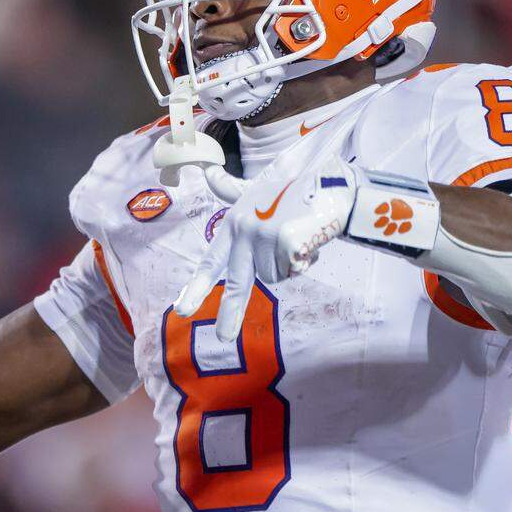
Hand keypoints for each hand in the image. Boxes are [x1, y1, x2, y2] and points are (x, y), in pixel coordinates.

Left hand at [176, 155, 357, 340]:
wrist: (329, 184)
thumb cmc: (292, 189)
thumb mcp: (256, 189)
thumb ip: (230, 188)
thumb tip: (207, 173)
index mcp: (234, 223)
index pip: (211, 260)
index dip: (197, 286)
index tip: (183, 309)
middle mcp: (245, 231)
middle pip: (237, 282)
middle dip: (231, 312)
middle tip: (222, 339)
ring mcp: (265, 237)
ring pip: (274, 276)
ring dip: (287, 265)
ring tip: (297, 238)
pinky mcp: (286, 242)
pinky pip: (293, 270)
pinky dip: (304, 261)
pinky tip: (309, 240)